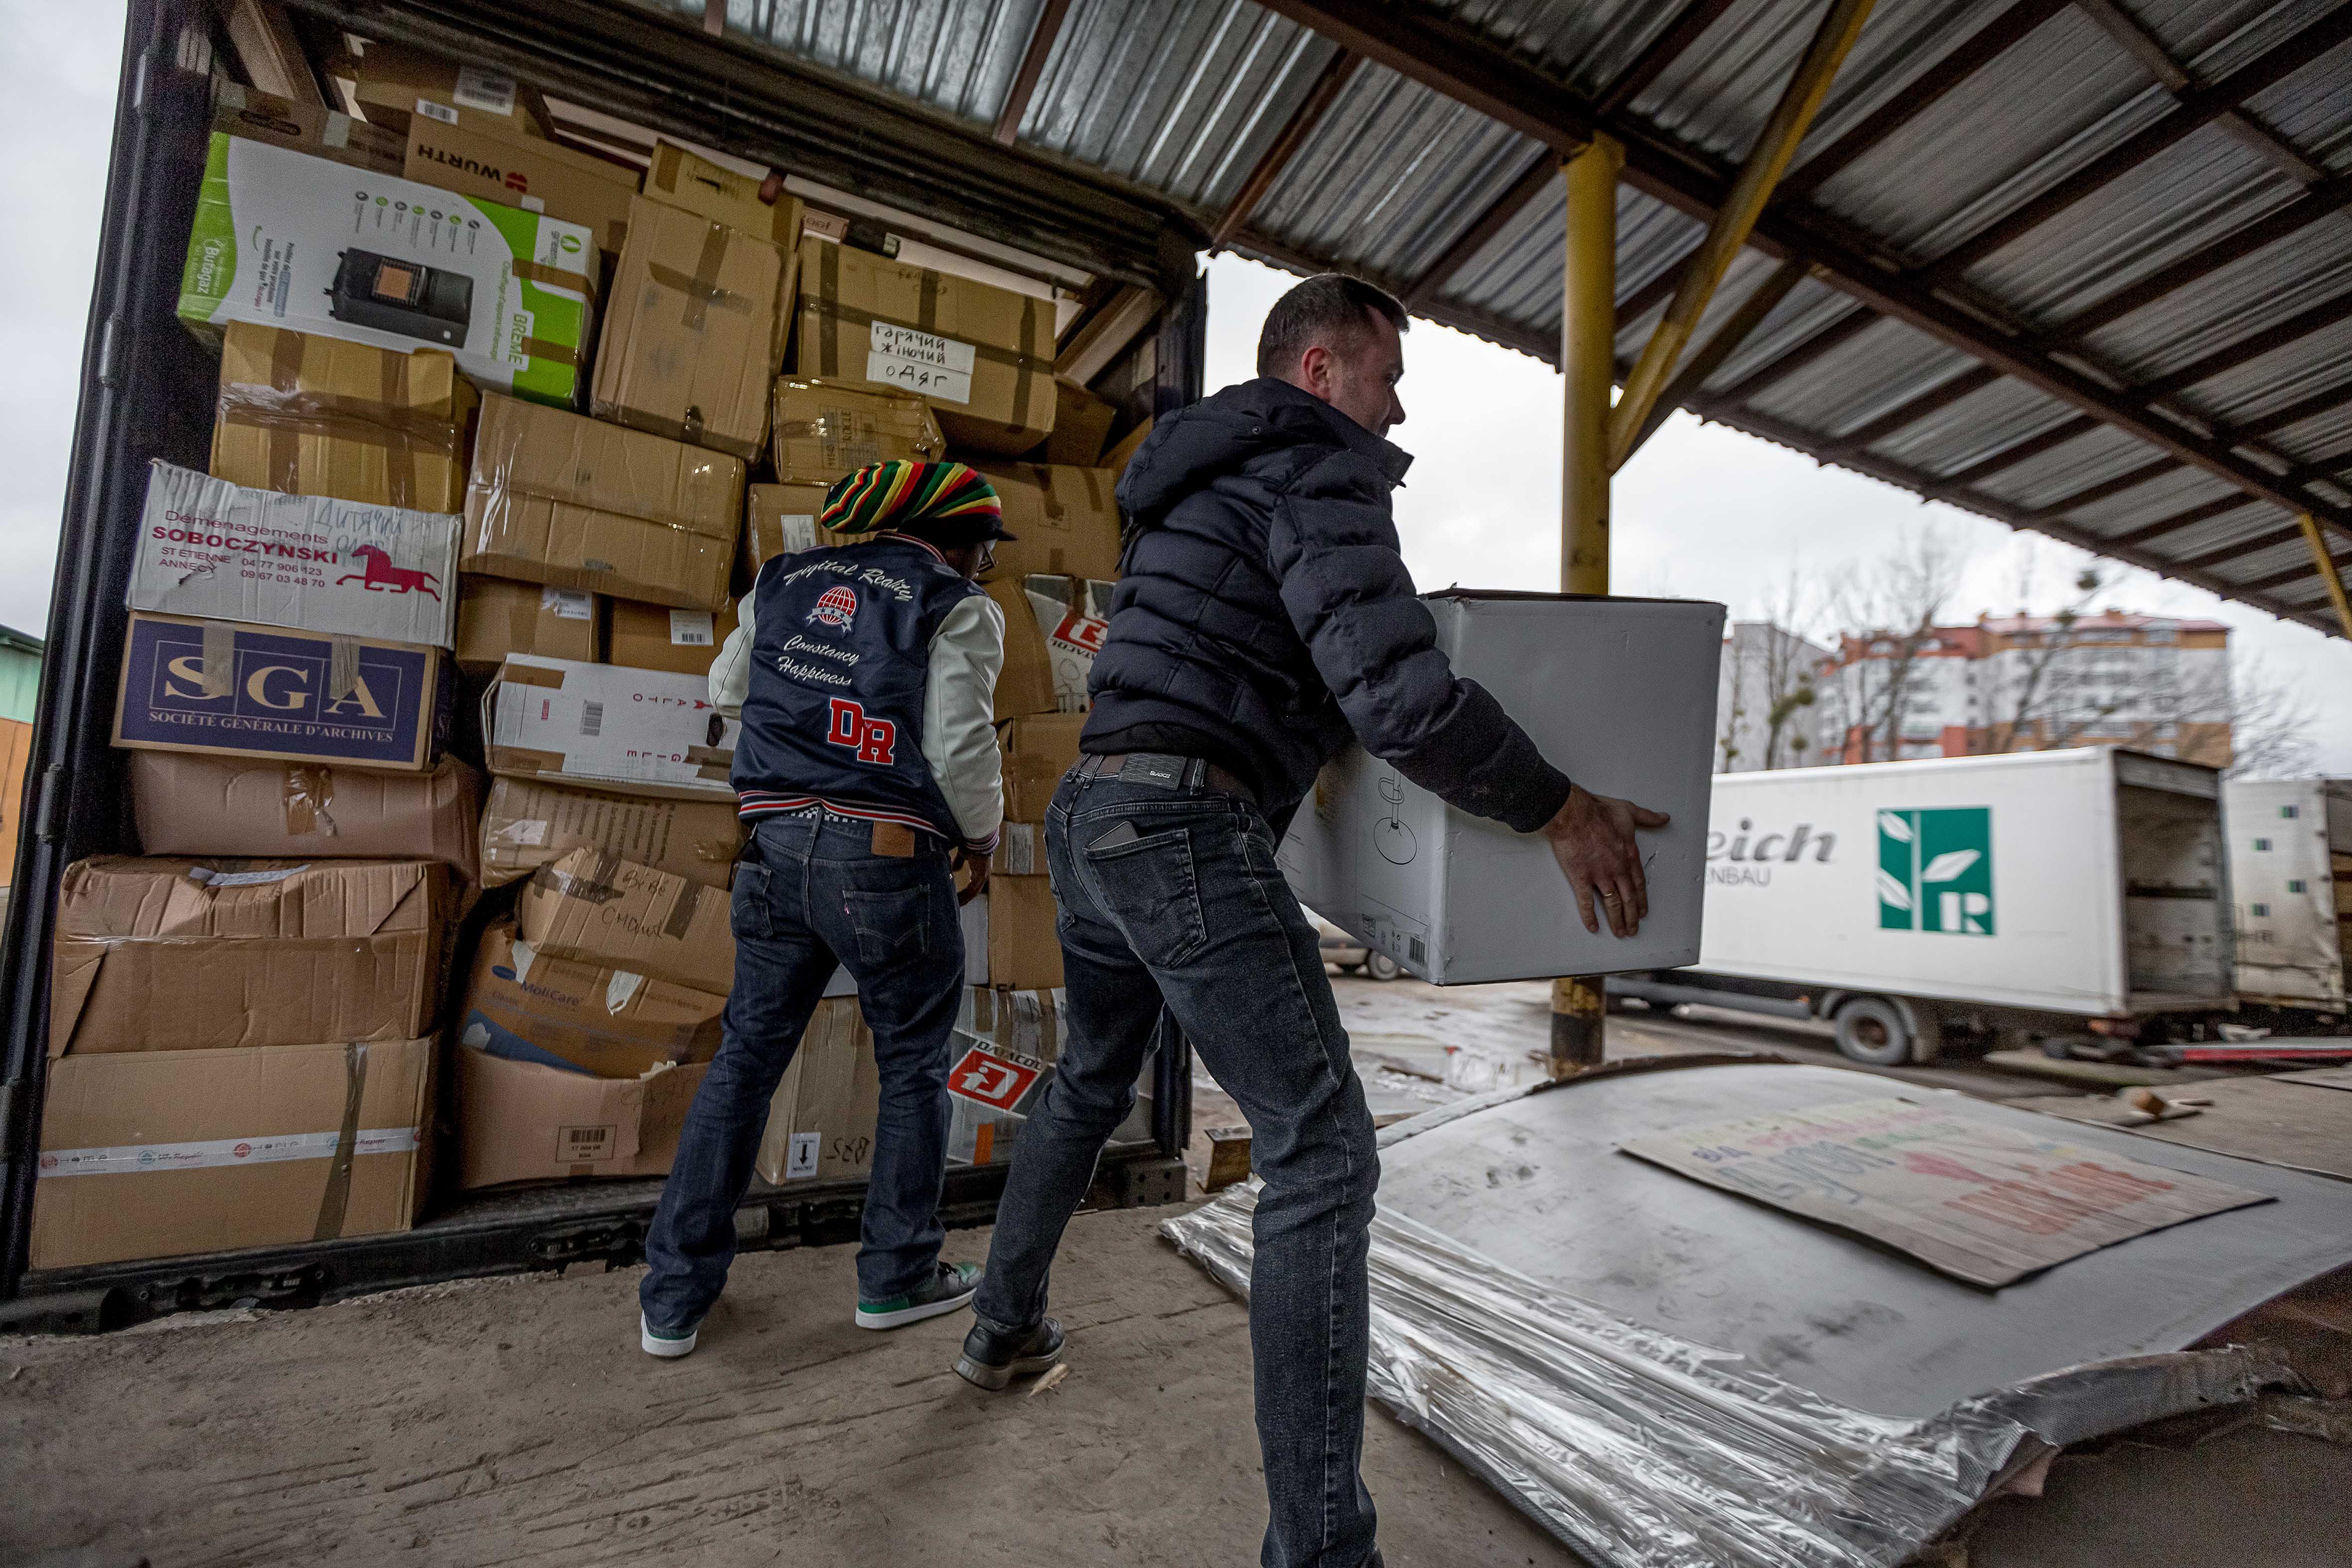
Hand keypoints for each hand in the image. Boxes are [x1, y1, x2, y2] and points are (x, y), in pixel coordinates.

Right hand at [954, 846, 992, 905]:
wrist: (977, 839)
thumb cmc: (971, 844)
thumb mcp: (963, 854)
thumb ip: (959, 862)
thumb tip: (954, 869)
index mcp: (979, 870)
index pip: (973, 885)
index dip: (966, 892)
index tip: (958, 897)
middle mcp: (983, 875)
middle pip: (973, 892)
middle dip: (965, 899)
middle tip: (956, 905)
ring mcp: (983, 876)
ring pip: (973, 893)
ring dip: (964, 899)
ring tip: (956, 905)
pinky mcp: (981, 876)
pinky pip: (972, 890)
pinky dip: (965, 896)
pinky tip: (958, 899)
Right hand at [1540, 785, 1669, 937]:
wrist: (1574, 814)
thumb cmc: (1599, 811)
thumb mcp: (1628, 811)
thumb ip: (1647, 817)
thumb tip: (1663, 817)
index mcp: (1628, 855)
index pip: (1638, 883)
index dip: (1641, 900)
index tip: (1643, 911)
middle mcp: (1617, 869)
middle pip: (1628, 898)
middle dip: (1632, 916)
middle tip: (1633, 929)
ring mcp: (1599, 875)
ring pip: (1611, 904)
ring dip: (1616, 920)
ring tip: (1619, 932)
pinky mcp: (1581, 878)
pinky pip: (1586, 902)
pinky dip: (1589, 916)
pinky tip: (1593, 926)